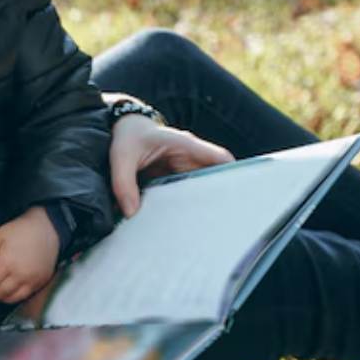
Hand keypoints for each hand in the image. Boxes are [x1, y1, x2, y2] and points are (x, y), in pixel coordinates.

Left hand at [0, 206, 58, 303]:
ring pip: (13, 297)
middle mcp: (20, 274)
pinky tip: (9, 295)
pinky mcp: (41, 281)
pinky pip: (26, 295)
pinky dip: (15, 298)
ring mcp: (32, 280)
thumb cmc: (23, 230)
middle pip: (0, 292)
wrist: (48, 228)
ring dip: (0, 299)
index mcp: (7, 262)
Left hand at [110, 113, 233, 216]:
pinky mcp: (173, 179)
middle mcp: (189, 158)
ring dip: (198, 206)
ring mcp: (183, 169)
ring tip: (199, 230)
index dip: (234, 175)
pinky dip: (182, 207)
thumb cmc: (127, 137)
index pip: (219, 158)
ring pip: (199, 190)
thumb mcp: (121, 156)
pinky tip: (179, 225)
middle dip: (215, 200)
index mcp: (184, 145)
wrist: (122, 128)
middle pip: (213, 180)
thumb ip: (123, 182)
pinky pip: (184, 194)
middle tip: (215, 225)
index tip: (237, 199)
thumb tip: (131, 212)